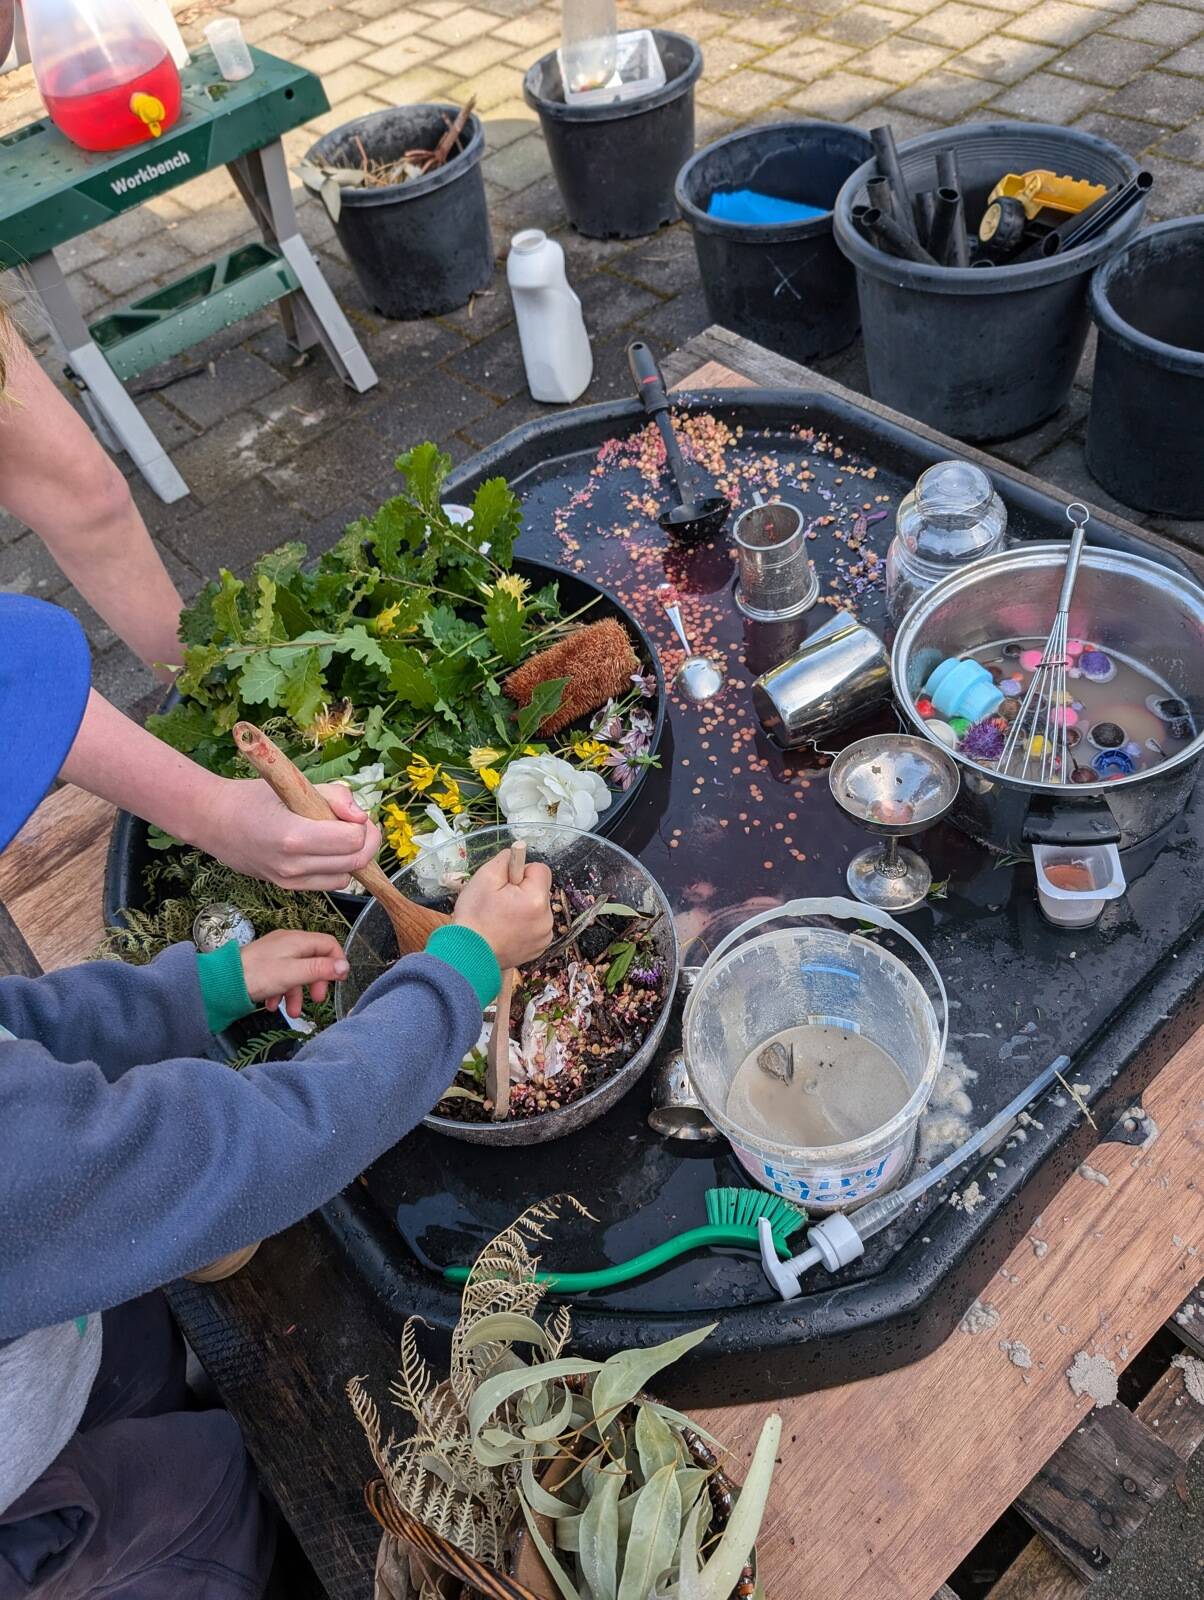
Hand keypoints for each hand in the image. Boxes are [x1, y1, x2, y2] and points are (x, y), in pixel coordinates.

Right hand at [198, 778, 382, 890]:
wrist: (214, 821)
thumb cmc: (252, 798)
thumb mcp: (293, 786)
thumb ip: (335, 796)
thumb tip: (362, 816)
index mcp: (294, 836)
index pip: (352, 840)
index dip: (363, 826)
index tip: (355, 814)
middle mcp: (293, 865)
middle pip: (355, 862)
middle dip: (366, 842)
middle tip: (359, 825)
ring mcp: (289, 880)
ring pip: (346, 878)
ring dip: (352, 858)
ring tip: (341, 836)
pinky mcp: (286, 887)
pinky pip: (328, 883)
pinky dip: (336, 868)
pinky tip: (326, 850)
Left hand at [240, 929, 349, 1017]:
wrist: (221, 982)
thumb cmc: (257, 975)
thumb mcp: (293, 974)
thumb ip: (319, 969)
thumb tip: (344, 966)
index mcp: (297, 940)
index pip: (329, 944)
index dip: (337, 961)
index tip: (339, 981)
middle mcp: (287, 943)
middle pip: (314, 960)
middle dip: (317, 982)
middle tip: (317, 1000)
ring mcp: (275, 954)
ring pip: (297, 972)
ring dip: (298, 993)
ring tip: (292, 1012)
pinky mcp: (264, 966)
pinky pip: (281, 977)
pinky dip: (282, 992)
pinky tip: (273, 1006)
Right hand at [452, 849, 552, 969]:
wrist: (468, 955)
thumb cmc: (474, 918)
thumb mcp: (484, 878)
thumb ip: (505, 860)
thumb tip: (518, 851)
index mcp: (536, 899)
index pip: (540, 869)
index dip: (520, 872)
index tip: (505, 884)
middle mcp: (546, 919)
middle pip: (539, 890)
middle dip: (521, 891)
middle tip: (498, 903)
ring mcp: (544, 936)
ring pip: (537, 909)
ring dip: (522, 909)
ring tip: (499, 919)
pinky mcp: (539, 947)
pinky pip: (535, 926)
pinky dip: (523, 926)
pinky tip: (504, 931)